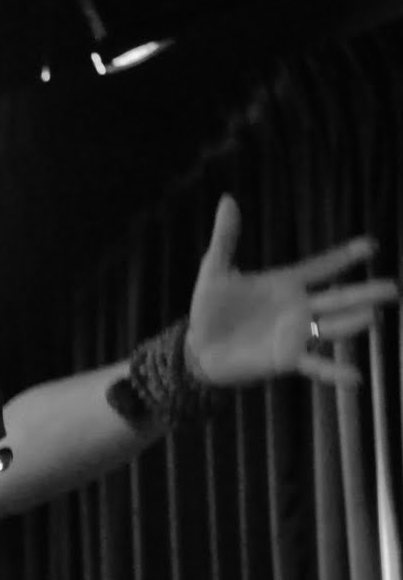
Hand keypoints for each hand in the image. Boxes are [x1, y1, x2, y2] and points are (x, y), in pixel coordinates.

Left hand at [186, 195, 397, 388]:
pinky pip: (315, 366)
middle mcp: (298, 308)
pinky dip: (334, 373)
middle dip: (365, 293)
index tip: (371, 245)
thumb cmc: (208, 309)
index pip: (321, 267)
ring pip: (332, 328)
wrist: (197, 348)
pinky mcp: (287, 358)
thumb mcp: (214, 271)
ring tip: (372, 318)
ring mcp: (296, 334)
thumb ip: (225, 238)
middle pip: (339, 298)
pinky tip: (355, 379)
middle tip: (393, 289)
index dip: (344, 257)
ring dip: (352, 324)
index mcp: (285, 284)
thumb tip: (227, 200)